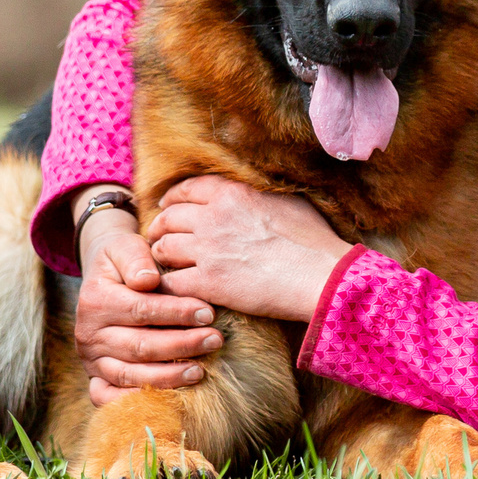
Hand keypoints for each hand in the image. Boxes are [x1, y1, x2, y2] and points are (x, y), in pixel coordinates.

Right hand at [75, 196, 221, 407]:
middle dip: (181, 345)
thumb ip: (136, 258)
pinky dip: (135, 401)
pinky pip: (110, 397)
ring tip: (200, 370)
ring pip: (130, 375)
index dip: (176, 313)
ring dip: (168, 376)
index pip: (141, 310)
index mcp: (94, 300)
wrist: (104, 279)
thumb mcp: (125, 246)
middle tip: (215, 340)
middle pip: (139, 346)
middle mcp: (88, 334)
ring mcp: (91, 360)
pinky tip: (166, 398)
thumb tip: (147, 281)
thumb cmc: (124, 262)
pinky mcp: (96, 378)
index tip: (208, 313)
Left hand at [148, 175, 352, 324]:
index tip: (165, 204)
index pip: (188, 188)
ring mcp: (208, 250)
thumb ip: (260, 193)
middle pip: (169, 217)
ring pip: (164, 247)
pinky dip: (168, 285)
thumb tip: (253, 190)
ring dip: (160, 254)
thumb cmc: (313, 240)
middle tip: (157, 236)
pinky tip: (172, 289)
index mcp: (232, 193)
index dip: (172, 197)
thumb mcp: (287, 200)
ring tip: (163, 261)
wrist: (321, 275)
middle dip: (159, 226)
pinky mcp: (209, 282)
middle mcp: (214, 217)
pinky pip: (172, 281)